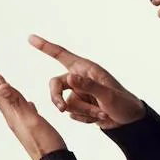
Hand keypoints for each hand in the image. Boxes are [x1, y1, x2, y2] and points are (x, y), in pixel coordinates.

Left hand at [0, 63, 67, 159]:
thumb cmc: (44, 143)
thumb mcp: (30, 119)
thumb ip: (16, 102)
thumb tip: (0, 87)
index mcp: (12, 115)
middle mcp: (14, 120)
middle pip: (2, 97)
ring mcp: (23, 125)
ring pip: (12, 104)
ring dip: (8, 92)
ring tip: (6, 83)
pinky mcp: (33, 129)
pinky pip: (25, 113)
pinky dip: (24, 104)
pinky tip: (29, 104)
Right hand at [30, 36, 144, 129]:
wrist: (128, 121)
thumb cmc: (123, 103)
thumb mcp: (108, 95)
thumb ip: (88, 86)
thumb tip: (69, 78)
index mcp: (86, 69)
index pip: (61, 55)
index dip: (45, 47)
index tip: (31, 38)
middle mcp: (79, 79)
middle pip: (56, 85)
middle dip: (57, 98)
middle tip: (61, 109)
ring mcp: (79, 94)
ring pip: (66, 103)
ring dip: (83, 112)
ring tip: (102, 113)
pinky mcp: (79, 107)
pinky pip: (72, 114)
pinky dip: (84, 118)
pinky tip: (99, 117)